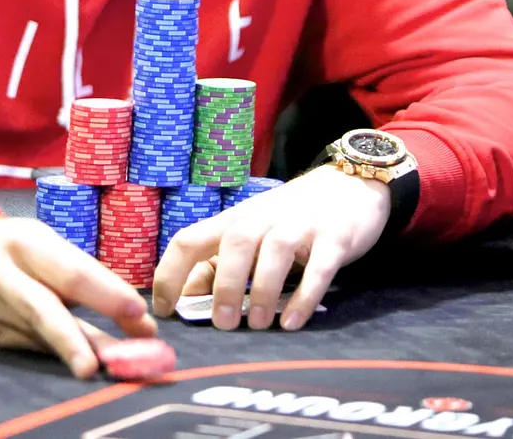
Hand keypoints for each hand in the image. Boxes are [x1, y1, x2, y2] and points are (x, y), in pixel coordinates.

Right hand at [0, 216, 156, 377]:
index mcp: (21, 242)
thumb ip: (81, 274)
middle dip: (77, 339)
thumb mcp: (44, 242)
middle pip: (43, 310)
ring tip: (113, 364)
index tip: (138, 314)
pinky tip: (74, 353)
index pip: (69, 272)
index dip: (105, 295)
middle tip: (107, 362)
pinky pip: (28, 346)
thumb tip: (133, 316)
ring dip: (78, 351)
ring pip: (40, 335)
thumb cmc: (17, 246)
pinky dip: (55, 351)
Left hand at [153, 166, 390, 331]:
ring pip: (274, 251)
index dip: (170, 272)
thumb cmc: (290, 219)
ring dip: (262, 290)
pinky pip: (318, 267)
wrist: (350, 186)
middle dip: (225, 284)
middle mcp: (264, 217)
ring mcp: (300, 225)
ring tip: (258, 324)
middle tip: (223, 324)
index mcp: (235, 219)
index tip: (162, 310)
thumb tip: (185, 294)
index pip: (190, 238)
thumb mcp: (251, 232)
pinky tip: (293, 321)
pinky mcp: (335, 238)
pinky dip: (305, 295)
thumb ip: (218, 261)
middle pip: (235, 242)